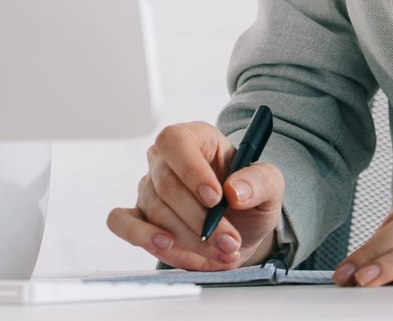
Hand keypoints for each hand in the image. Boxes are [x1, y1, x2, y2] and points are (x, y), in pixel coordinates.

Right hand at [105, 121, 285, 271]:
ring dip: (188, 240)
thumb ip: (260, 181)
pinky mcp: (138, 217)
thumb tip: (235, 190)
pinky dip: (142, 237)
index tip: (216, 199)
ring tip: (220, 253)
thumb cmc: (250, 198)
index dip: (191, 170)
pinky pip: (121, 222)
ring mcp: (148, 189)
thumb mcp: (270, 185)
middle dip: (200, 221)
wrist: (242, 229)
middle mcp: (166, 161)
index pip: (176, 142)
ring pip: (154, 212)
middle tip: (229, 241)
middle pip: (166, 184)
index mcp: (197, 138)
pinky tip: (168, 246)